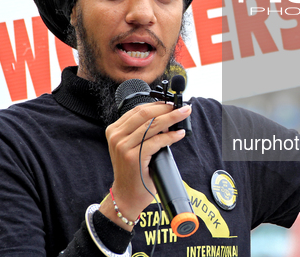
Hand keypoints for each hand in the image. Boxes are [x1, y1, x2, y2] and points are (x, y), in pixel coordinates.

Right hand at [100, 101, 190, 229]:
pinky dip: (170, 136)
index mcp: (115, 130)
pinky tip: (179, 134)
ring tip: (184, 114)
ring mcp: (123, 146)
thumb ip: (144, 131)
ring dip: (172, 118)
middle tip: (182, 107)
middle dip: (166, 108)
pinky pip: (156, 141)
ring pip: (152, 125)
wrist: (127, 196)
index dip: (158, 104)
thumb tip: (167, 117)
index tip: (172, 103)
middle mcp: (116, 136)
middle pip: (145, 114)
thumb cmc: (134, 171)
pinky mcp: (133, 157)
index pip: (138, 110)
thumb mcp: (134, 146)